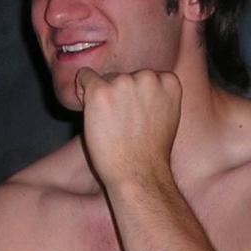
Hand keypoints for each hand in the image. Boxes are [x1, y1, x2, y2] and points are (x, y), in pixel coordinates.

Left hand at [77, 67, 181, 188]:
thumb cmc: (149, 152)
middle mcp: (148, 77)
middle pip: (122, 76)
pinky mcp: (100, 91)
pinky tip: (92, 113)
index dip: (134, 96)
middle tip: (122, 124)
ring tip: (111, 125)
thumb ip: (155, 95)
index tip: (135, 115)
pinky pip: (83, 77)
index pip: (143, 76)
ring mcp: (124, 82)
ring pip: (104, 79)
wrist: (138, 173)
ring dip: (102, 97)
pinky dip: (82, 91)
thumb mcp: (165, 115)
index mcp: (168, 81)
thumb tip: (131, 81)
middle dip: (118, 95)